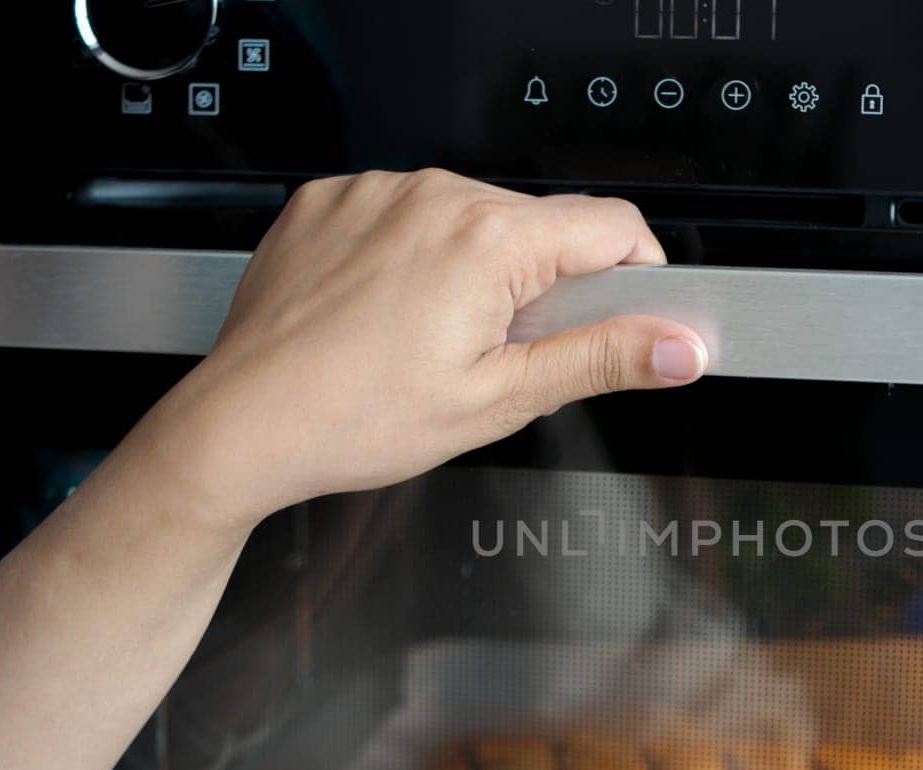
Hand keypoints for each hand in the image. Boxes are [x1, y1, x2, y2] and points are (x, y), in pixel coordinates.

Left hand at [146, 169, 705, 533]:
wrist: (242, 424)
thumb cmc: (354, 419)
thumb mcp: (499, 400)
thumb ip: (601, 360)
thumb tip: (680, 347)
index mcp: (488, 239)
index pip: (614, 227)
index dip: (636, 277)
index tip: (624, 317)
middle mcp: (433, 195)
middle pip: (540, 224)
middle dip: (542, 284)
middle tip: (500, 354)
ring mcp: (377, 191)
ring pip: (472, 218)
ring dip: (476, 269)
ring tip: (430, 339)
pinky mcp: (332, 199)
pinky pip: (406, 213)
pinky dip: (413, 255)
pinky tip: (387, 313)